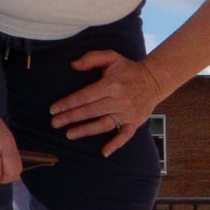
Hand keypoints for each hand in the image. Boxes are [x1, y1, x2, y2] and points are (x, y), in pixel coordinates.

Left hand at [49, 50, 166, 153]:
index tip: (54, 109)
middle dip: (70, 117)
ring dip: (85, 130)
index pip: (84, 96)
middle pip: (90, 111)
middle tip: (55, 123)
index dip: (68, 103)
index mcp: (111, 85)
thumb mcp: (111, 57)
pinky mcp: (135, 122)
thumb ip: (91, 58)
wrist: (155, 79)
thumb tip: (73, 65)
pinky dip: (115, 144)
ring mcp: (128, 113)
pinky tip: (104, 152)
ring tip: (69, 134)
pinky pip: (125, 135)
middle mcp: (119, 100)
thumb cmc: (129, 69)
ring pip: (103, 124)